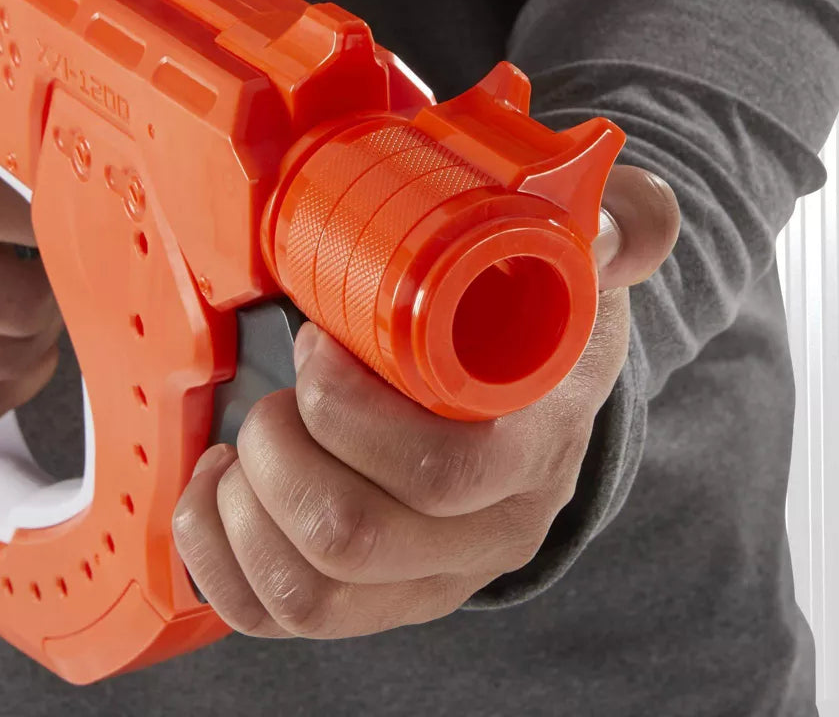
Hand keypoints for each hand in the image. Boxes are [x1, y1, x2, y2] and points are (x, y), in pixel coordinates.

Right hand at [0, 55, 61, 423]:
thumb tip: (58, 131)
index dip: (40, 213)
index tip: (76, 212)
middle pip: (9, 298)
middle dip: (59, 286)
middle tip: (67, 267)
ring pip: (4, 356)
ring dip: (43, 332)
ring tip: (39, 302)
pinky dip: (15, 380)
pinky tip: (17, 347)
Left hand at [173, 164, 678, 638]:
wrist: (526, 415)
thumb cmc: (534, 335)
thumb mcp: (587, 276)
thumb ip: (623, 232)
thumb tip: (602, 225)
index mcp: (532, 455)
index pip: (440, 472)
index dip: (349, 408)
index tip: (314, 340)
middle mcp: (482, 538)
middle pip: (350, 536)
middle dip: (280, 448)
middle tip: (279, 387)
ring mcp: (422, 581)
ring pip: (304, 589)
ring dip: (241, 504)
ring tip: (243, 436)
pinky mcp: (367, 602)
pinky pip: (271, 614)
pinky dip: (214, 551)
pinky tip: (217, 485)